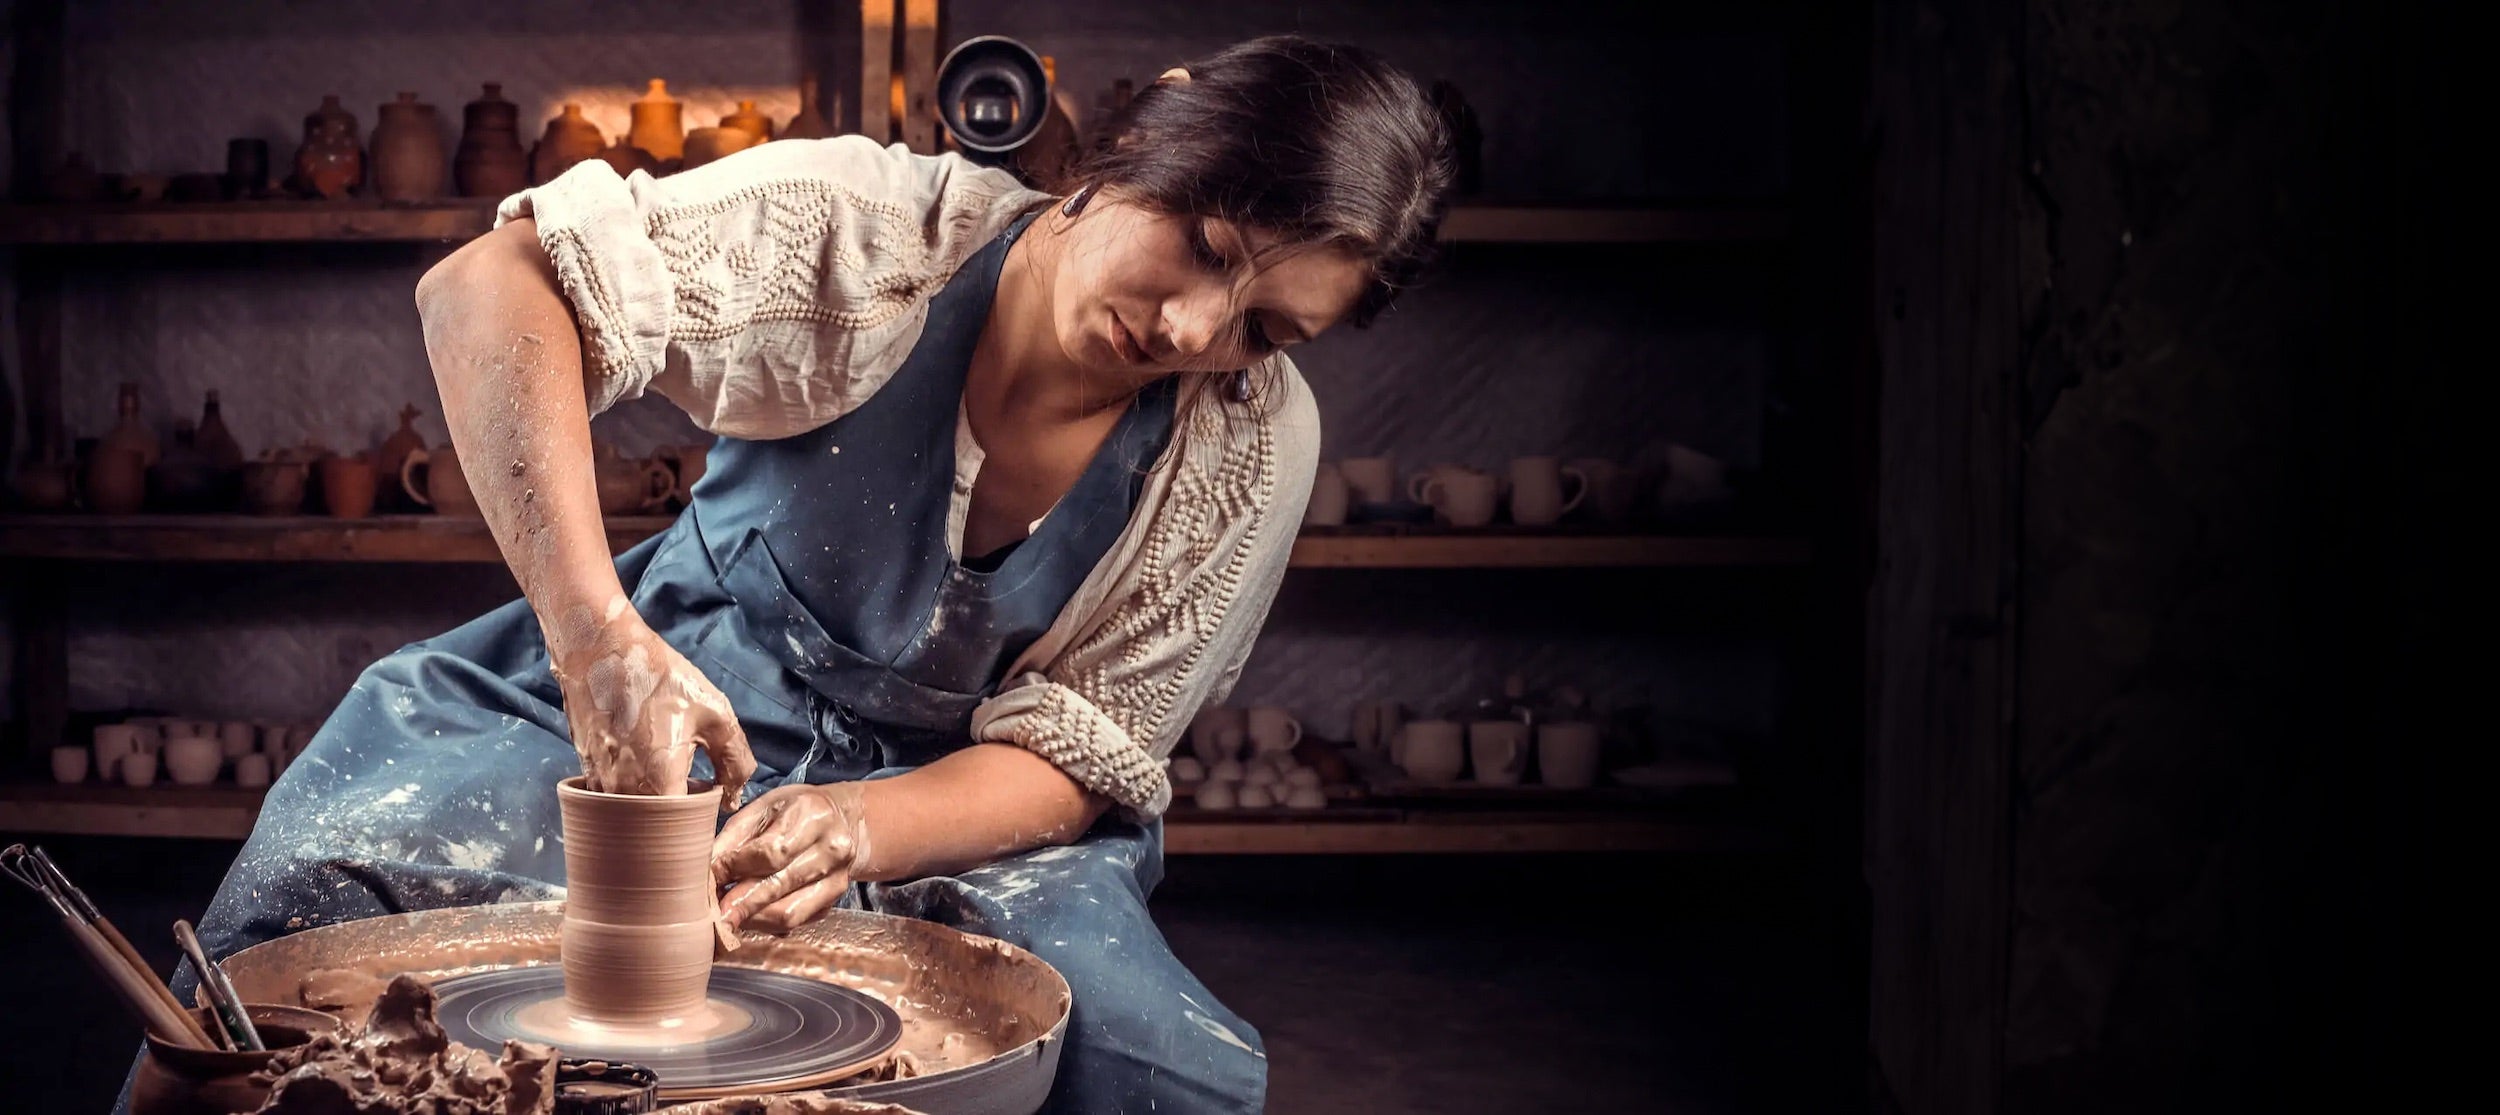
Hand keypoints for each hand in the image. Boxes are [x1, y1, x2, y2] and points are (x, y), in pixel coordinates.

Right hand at [549, 600, 754, 813]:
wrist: (599, 648)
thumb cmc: (659, 678)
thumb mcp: (714, 713)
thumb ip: (735, 761)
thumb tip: (734, 797)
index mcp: (659, 782)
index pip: (683, 833)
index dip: (701, 826)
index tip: (711, 807)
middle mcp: (623, 793)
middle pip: (653, 832)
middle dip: (677, 821)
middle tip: (695, 791)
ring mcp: (599, 785)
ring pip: (630, 819)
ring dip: (652, 808)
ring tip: (671, 774)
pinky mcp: (585, 772)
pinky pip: (611, 801)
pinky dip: (631, 794)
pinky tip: (645, 765)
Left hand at [710, 782, 870, 933]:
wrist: (842, 819)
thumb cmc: (795, 811)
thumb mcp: (763, 808)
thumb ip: (734, 838)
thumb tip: (705, 872)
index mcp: (812, 816)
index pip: (769, 852)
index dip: (735, 869)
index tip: (709, 878)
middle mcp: (832, 849)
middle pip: (777, 886)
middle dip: (738, 903)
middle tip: (711, 914)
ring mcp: (837, 878)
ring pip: (787, 913)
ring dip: (751, 919)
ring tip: (727, 917)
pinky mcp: (834, 900)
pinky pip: (796, 921)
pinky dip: (766, 923)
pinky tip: (750, 915)